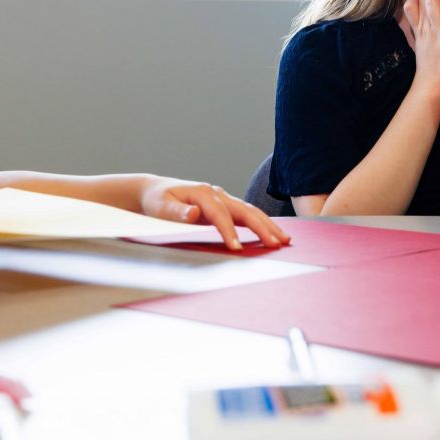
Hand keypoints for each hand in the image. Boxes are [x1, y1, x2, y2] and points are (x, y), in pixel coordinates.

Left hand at [138, 177, 290, 250]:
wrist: (155, 190)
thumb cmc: (157, 200)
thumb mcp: (160, 207)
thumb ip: (176, 212)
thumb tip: (193, 214)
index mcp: (202, 192)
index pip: (220, 214)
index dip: (228, 231)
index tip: (237, 249)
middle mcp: (216, 193)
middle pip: (244, 210)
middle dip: (261, 227)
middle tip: (276, 243)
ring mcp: (223, 198)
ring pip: (249, 211)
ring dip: (267, 225)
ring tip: (284, 240)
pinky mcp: (225, 206)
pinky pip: (246, 215)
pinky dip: (260, 223)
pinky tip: (272, 234)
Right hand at [399, 0, 439, 96]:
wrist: (432, 85)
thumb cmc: (429, 70)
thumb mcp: (420, 48)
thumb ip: (421, 36)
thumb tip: (421, 28)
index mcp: (418, 30)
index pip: (412, 3)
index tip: (433, 3)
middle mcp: (425, 28)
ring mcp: (436, 30)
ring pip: (433, 1)